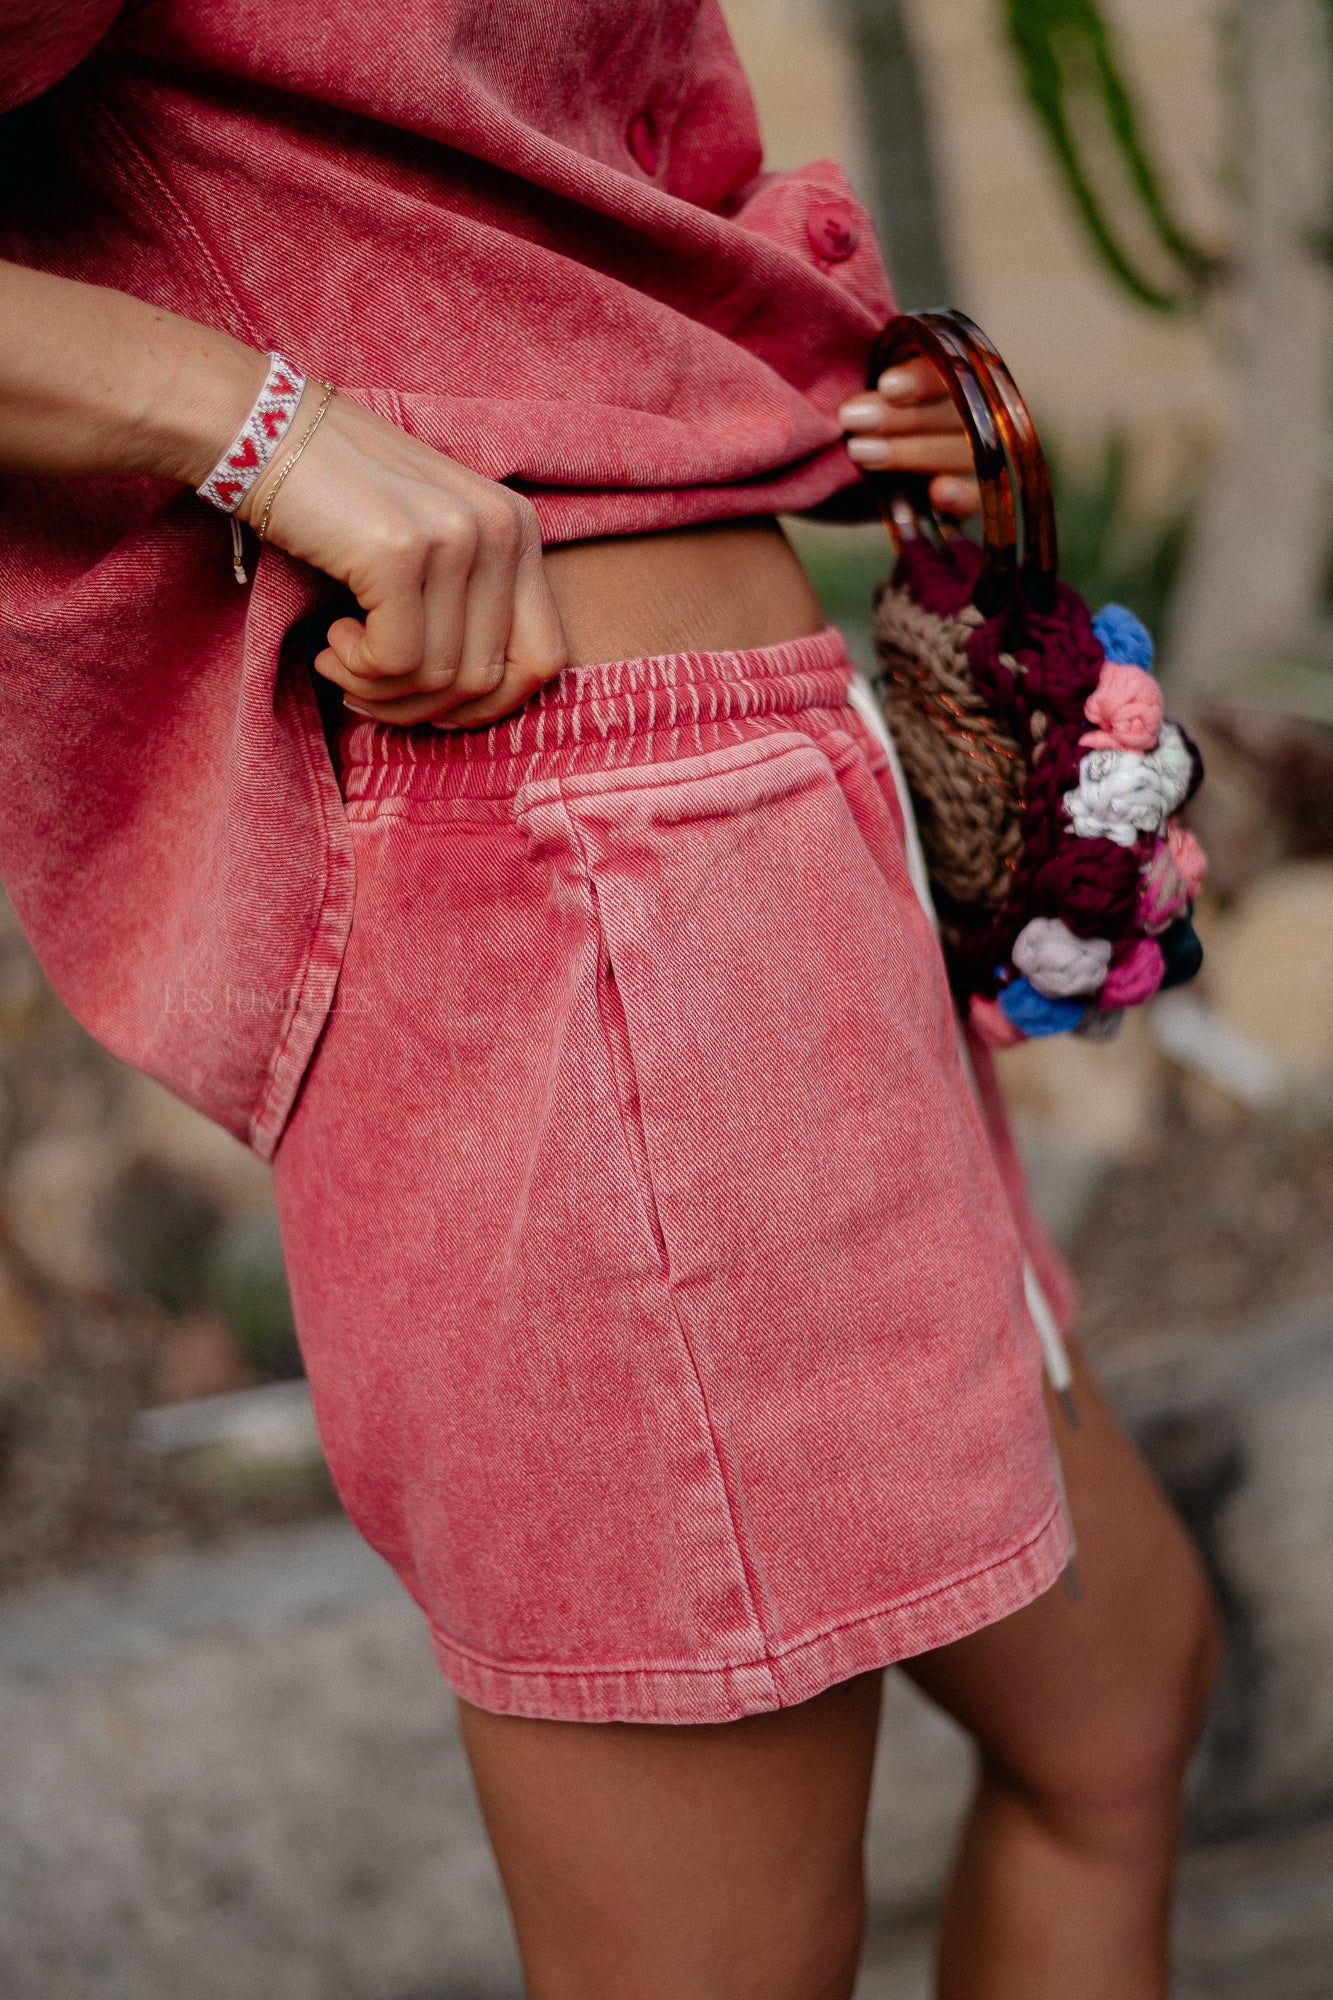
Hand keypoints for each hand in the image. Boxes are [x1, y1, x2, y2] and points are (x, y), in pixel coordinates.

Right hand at [238, 388, 566, 727]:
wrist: (260, 429)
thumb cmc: (340, 499)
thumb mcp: (431, 541)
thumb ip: (471, 605)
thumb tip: (478, 700)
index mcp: (519, 529)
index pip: (545, 659)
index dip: (489, 705)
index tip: (430, 703)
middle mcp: (500, 527)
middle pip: (488, 679)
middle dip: (422, 706)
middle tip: (369, 686)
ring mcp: (454, 537)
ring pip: (439, 678)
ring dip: (379, 689)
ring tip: (341, 656)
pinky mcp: (398, 552)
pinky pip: (394, 662)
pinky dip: (355, 669)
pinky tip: (330, 638)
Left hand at [838, 359, 979, 520]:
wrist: (864, 482)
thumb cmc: (868, 424)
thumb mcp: (872, 398)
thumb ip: (877, 388)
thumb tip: (858, 390)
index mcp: (959, 376)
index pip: (954, 369)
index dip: (923, 378)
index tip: (887, 386)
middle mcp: (979, 413)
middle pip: (954, 412)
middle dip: (901, 417)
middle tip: (852, 419)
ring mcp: (981, 458)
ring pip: (961, 451)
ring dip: (911, 452)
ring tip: (859, 451)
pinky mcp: (978, 499)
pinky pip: (977, 498)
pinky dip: (960, 496)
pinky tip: (938, 491)